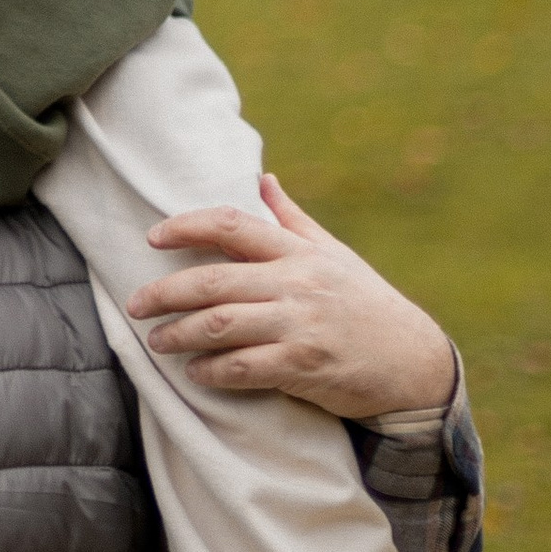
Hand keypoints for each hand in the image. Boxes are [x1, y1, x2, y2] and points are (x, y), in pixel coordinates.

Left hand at [120, 171, 456, 418]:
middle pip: (213, 281)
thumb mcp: (333, 254)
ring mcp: (300, 325)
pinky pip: (245, 367)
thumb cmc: (365, 303)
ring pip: (221, 325)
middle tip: (136, 305)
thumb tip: (262, 178)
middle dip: (166, 292)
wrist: (413, 361)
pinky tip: (195, 372)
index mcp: (298, 253)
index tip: (153, 237)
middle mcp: (296, 284)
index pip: (232, 225)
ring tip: (157, 341)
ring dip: (180, 334)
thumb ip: (291, 220)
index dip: (186, 226)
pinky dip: (212, 371)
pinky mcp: (305, 365)